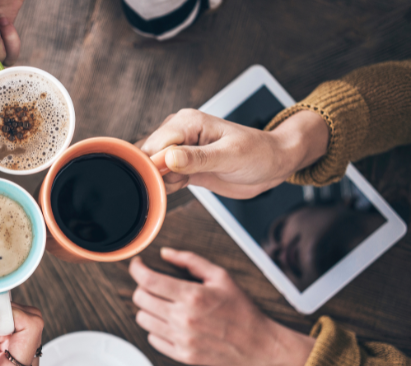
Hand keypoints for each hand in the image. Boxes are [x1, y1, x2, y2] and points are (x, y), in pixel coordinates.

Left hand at [129, 248, 314, 365]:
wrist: (258, 346)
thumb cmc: (242, 311)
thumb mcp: (221, 277)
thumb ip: (191, 261)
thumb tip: (166, 253)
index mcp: (193, 296)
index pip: (148, 280)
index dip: (136, 269)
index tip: (137, 265)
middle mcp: (183, 318)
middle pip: (140, 298)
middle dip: (142, 287)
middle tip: (153, 284)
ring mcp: (181, 338)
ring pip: (142, 318)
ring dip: (147, 308)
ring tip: (162, 304)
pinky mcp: (182, 355)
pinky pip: (152, 339)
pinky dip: (156, 328)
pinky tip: (169, 322)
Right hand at [139, 109, 328, 198]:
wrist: (274, 164)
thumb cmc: (260, 153)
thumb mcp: (231, 156)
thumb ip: (198, 158)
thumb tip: (169, 158)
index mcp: (188, 122)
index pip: (155, 144)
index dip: (155, 164)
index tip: (165, 180)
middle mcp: (179, 133)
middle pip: (148, 156)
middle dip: (156, 174)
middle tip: (179, 182)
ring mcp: (180, 150)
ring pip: (152, 168)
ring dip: (161, 181)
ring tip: (185, 182)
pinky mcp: (183, 166)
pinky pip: (163, 177)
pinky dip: (167, 186)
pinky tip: (183, 186)